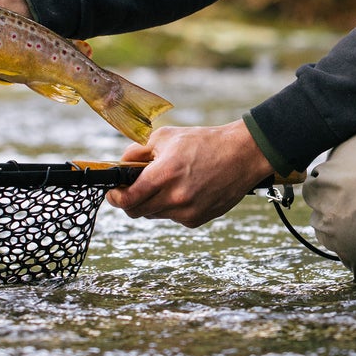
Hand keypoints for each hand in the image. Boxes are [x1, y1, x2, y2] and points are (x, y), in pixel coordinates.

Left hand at [106, 121, 272, 226]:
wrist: (242, 155)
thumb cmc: (203, 142)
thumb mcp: (165, 136)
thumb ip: (137, 151)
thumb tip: (120, 165)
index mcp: (165, 174)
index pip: (127, 199)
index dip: (115, 197)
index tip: (113, 192)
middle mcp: (175, 197)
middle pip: (137, 211)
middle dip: (130, 201)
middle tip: (133, 189)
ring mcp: (187, 211)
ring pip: (154, 215)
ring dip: (153, 202)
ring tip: (167, 183)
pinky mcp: (197, 219)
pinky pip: (173, 217)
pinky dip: (172, 207)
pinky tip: (185, 190)